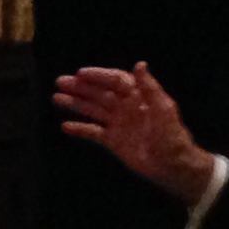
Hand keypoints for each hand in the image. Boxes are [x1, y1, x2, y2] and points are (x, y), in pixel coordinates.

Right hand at [53, 63, 219, 202]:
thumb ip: (149, 87)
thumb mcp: (163, 108)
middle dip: (80, 87)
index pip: (115, 80)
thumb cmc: (171, 135)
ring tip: (57, 98)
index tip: (80, 74)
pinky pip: (93, 132)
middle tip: (60, 82)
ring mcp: (118, 123)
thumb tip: (139, 63)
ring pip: (93, 110)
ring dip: (76, 103)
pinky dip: (80, 129)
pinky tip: (65, 126)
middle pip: (99, 93)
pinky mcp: (113, 140)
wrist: (171, 164)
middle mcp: (125, 107)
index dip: (98, 76)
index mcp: (138, 96)